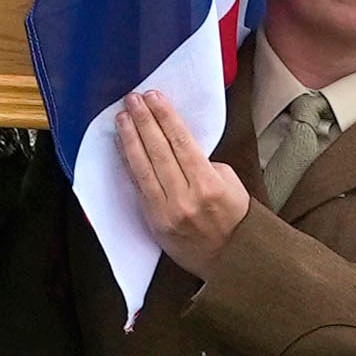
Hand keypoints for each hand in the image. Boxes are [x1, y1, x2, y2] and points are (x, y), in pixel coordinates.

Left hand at [114, 91, 253, 275]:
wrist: (230, 258)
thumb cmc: (233, 217)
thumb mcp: (230, 184)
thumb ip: (203, 164)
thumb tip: (176, 146)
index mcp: (210, 185)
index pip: (182, 143)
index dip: (166, 117)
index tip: (154, 97)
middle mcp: (186, 198)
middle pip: (159, 151)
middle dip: (144, 121)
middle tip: (133, 99)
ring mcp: (167, 211)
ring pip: (143, 167)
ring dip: (130, 138)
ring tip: (122, 117)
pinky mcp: (154, 220)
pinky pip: (138, 185)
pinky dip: (128, 162)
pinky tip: (122, 145)